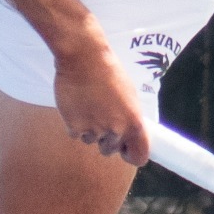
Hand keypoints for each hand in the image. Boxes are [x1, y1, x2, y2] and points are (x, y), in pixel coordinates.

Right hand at [52, 41, 150, 166]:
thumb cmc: (108, 71)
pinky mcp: (75, 126)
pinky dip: (74, 122)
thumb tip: (129, 133)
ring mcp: (94, 130)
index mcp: (134, 122)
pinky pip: (76, 133)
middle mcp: (116, 130)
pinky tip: (77, 104)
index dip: (132, 155)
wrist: (83, 57)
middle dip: (106, 138)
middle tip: (100, 116)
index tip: (125, 151)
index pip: (139, 155)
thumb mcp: (129, 95)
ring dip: (89, 128)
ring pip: (91, 141)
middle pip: (110, 150)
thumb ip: (130, 117)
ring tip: (88, 104)